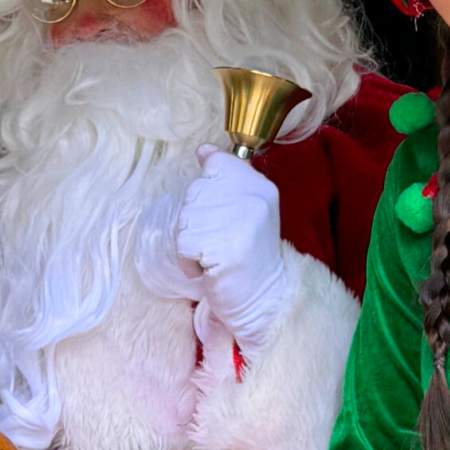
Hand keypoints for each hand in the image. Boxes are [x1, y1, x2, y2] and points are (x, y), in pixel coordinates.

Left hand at [177, 147, 292, 355]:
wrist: (265, 299)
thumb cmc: (248, 256)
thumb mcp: (244, 209)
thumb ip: (226, 180)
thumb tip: (203, 150)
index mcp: (260, 186)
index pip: (217, 164)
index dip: (208, 190)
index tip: (220, 212)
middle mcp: (254, 199)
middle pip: (195, 192)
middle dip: (195, 221)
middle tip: (218, 242)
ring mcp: (242, 223)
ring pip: (186, 218)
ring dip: (190, 243)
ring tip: (214, 256)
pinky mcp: (227, 249)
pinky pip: (185, 244)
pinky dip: (189, 262)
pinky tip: (209, 269)